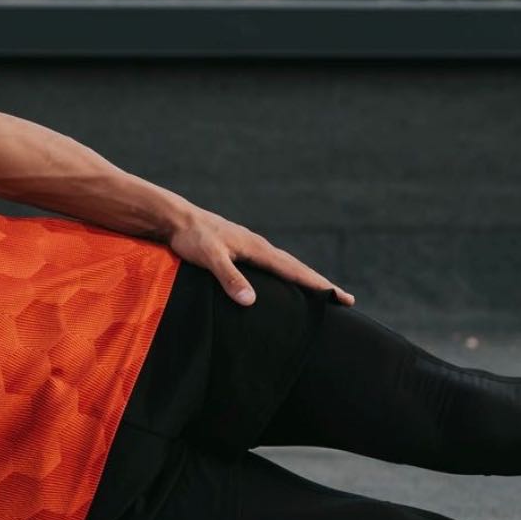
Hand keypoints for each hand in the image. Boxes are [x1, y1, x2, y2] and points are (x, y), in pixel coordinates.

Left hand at [167, 206, 353, 307]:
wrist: (176, 218)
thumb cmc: (191, 237)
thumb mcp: (210, 257)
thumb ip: (229, 277)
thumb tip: (250, 301)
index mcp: (258, 249)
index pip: (295, 271)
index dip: (318, 286)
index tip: (340, 298)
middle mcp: (260, 247)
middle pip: (297, 268)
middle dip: (320, 284)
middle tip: (344, 299)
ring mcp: (251, 247)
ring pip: (286, 266)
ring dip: (305, 279)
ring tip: (321, 292)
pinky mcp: (241, 250)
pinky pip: (272, 265)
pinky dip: (286, 275)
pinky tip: (284, 283)